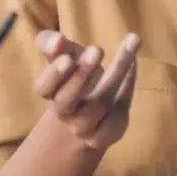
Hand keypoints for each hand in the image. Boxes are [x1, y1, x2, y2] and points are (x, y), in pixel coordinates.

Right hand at [32, 30, 140, 151]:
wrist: (84, 108)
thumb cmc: (71, 72)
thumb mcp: (60, 53)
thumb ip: (52, 43)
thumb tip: (58, 40)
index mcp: (48, 91)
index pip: (43, 87)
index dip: (55, 74)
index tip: (68, 58)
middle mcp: (62, 113)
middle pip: (66, 100)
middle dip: (81, 74)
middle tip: (97, 49)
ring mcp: (83, 128)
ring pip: (99, 105)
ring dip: (115, 74)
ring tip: (129, 49)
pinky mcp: (106, 135)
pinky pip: (117, 116)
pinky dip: (127, 86)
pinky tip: (133, 63)